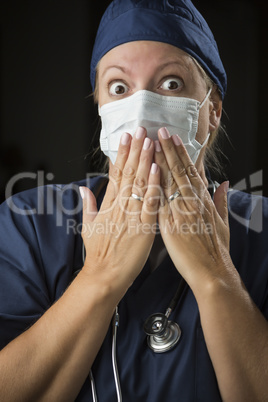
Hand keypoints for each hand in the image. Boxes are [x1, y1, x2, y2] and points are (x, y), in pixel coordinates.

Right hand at [80, 127, 159, 293]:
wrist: (105, 276)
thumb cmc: (98, 253)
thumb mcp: (87, 227)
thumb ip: (88, 205)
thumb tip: (83, 189)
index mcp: (107, 205)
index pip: (115, 174)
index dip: (120, 154)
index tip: (125, 138)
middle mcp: (119, 207)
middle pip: (128, 174)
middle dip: (135, 150)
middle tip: (141, 130)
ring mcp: (132, 216)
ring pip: (140, 184)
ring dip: (146, 161)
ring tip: (150, 141)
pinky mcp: (144, 228)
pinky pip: (151, 203)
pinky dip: (155, 186)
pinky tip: (158, 169)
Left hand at [155, 127, 230, 290]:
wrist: (212, 272)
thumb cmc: (216, 250)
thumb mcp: (223, 223)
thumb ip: (220, 201)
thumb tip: (223, 183)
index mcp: (204, 201)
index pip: (192, 171)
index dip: (182, 154)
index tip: (174, 139)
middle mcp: (192, 203)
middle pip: (179, 171)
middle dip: (169, 150)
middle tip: (160, 131)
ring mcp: (181, 212)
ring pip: (169, 181)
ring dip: (160, 160)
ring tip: (151, 143)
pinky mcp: (170, 225)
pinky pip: (160, 201)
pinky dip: (154, 185)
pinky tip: (147, 172)